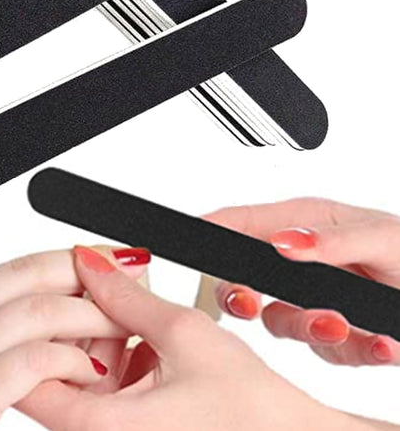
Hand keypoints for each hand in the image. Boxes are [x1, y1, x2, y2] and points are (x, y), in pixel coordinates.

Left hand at [18, 246, 357, 430]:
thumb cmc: (253, 409)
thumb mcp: (184, 333)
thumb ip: (125, 295)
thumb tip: (88, 263)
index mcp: (107, 429)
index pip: (31, 383)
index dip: (34, 332)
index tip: (49, 295)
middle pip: (56, 375)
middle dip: (73, 326)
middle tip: (96, 287)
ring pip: (80, 379)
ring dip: (97, 338)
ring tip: (128, 308)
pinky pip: (105, 390)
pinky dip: (116, 357)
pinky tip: (141, 336)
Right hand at [204, 198, 399, 365]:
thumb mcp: (383, 238)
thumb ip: (332, 239)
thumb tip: (285, 239)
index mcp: (305, 222)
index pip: (241, 222)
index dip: (211, 230)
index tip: (191, 242)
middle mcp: (303, 260)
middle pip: (244, 278)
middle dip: (242, 295)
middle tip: (246, 303)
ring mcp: (317, 297)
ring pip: (282, 321)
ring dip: (311, 327)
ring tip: (342, 325)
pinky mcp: (338, 333)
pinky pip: (327, 350)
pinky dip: (354, 349)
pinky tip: (381, 341)